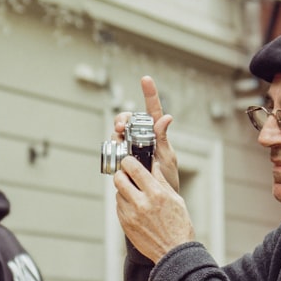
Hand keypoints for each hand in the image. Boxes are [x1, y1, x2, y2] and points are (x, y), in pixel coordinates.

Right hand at [112, 76, 178, 190]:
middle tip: (122, 125)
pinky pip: (113, 148)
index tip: (145, 78)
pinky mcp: (121, 159)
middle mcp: (141, 139)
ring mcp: (130, 148)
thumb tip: (167, 118)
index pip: (152, 110)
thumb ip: (163, 139)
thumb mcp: (167, 159)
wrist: (156, 202)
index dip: (149, 93)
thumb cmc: (167, 181)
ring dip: (117, 131)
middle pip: (129, 119)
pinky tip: (115, 148)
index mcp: (156, 136)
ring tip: (119, 136)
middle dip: (123, 118)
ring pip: (119, 132)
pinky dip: (112, 145)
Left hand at [114, 154, 195, 262]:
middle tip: (128, 176)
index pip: (133, 168)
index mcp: (156, 193)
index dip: (128, 161)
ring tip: (136, 195)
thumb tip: (153, 164)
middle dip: (122, 174)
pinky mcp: (125, 224)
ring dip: (124, 190)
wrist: (173, 252)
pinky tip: (136, 208)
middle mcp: (141, 203)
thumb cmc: (179, 226)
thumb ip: (161, 181)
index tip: (129, 161)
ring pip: (117, 193)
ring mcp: (131, 215)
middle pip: (119, 178)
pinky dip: (125, 204)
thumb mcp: (175, 199)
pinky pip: (119, 207)